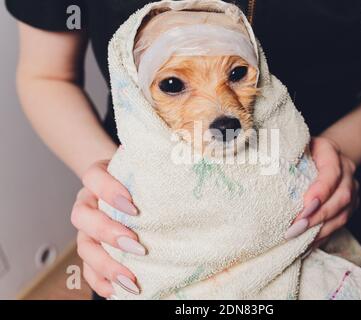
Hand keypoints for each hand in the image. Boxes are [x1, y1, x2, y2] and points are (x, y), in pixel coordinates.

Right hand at [71, 160, 145, 297]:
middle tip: (136, 245)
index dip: (108, 191)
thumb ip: (155, 160)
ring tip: (129, 278)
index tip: (133, 206)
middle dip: (108, 233)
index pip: (93, 177)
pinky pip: (86, 267)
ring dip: (106, 264)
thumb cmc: (140, 178)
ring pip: (83, 246)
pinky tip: (116, 290)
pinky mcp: (90, 248)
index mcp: (98, 177)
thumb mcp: (146, 165)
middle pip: (83, 216)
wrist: (128, 186)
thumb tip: (184, 155)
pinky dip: (99, 280)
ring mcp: (86, 228)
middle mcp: (88, 201)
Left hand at [285, 137, 358, 242]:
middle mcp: (347, 175)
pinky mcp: (349, 208)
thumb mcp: (298, 145)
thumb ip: (287, 152)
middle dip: (317, 216)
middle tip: (295, 228)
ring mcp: (352, 193)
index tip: (305, 206)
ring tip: (298, 239)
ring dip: (320, 230)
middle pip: (340, 198)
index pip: (331, 174)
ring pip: (342, 215)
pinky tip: (306, 243)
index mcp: (333, 155)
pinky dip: (323, 236)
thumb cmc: (308, 150)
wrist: (330, 154)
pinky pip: (339, 225)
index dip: (320, 191)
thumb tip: (263, 163)